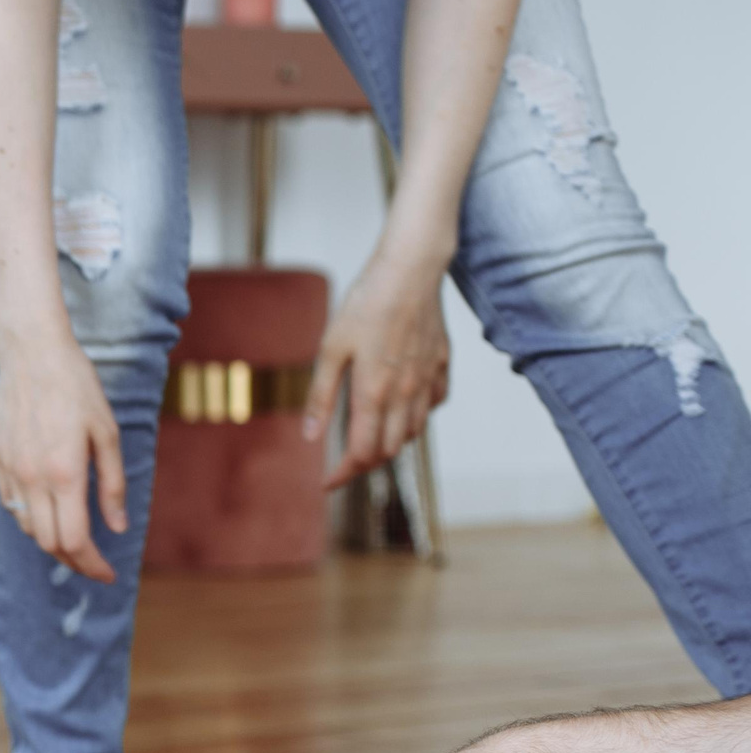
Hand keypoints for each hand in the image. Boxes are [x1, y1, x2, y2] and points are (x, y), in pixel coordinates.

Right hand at [0, 328, 126, 583]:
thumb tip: (116, 527)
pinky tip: (50, 509)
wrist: (31, 353)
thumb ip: (112, 484)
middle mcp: (32, 478)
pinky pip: (13, 505)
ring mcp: (11, 470)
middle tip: (95, 562)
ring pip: (29, 528)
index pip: (75, 541)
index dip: (93, 565)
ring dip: (52, 541)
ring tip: (75, 536)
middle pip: (50, 543)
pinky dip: (33, 518)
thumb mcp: (108, 433)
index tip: (108, 573)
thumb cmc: (76, 387)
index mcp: (64, 473)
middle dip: (75, 561)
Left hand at [307, 243, 451, 491]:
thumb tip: (311, 437)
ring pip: (412, 432)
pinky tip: (399, 407)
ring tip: (365, 438)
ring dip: (388, 443)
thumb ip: (321, 396)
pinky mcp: (442, 365)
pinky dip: (415, 417)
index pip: (362, 453)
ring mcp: (427, 380)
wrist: (411, 270)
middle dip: (363, 464)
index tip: (326, 483)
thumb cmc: (366, 304)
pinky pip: (433, 405)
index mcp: (373, 393)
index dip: (343, 474)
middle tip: (340, 463)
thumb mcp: (330, 349)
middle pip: (388, 450)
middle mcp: (405, 394)